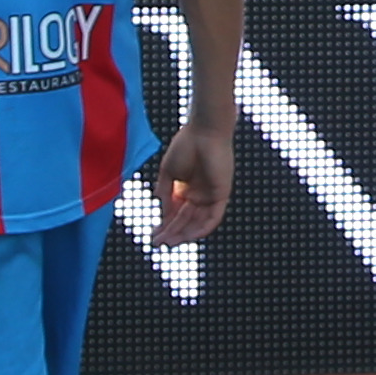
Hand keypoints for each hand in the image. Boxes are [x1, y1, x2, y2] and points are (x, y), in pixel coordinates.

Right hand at [150, 120, 232, 245]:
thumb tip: (161, 213)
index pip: (175, 213)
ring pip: (197, 222)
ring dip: (184, 234)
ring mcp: (210, 195)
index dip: (165, 225)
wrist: (203, 131)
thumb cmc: (186, 145)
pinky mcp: (221, 194)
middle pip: (185, 220)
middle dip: (172, 232)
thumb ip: (165, 193)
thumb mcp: (168, 172)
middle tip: (158, 243)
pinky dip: (202, 228)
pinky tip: (189, 236)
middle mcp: (198, 194)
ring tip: (169, 242)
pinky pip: (213, 217)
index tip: (153, 235)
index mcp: (185, 188)